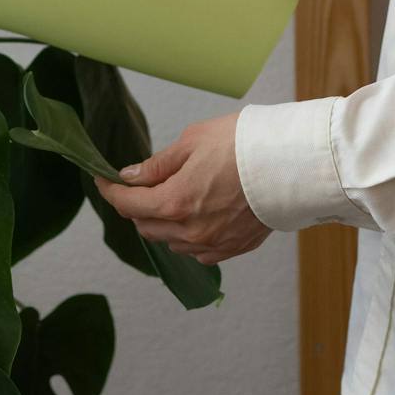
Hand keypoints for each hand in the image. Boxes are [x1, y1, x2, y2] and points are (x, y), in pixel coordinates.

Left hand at [92, 111, 270, 264]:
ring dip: (162, 223)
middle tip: (139, 186)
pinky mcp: (233, 248)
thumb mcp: (192, 142)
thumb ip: (158, 165)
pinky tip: (195, 218)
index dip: (111, 192)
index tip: (104, 180)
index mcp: (175, 201)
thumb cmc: (243, 145)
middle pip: (146, 227)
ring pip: (171, 242)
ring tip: (171, 198)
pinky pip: (198, 252)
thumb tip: (131, 176)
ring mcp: (212, 243)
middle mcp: (190, 230)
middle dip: (136, 207)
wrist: (290, 163)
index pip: (128, 205)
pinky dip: (188, 237)